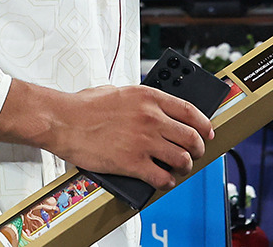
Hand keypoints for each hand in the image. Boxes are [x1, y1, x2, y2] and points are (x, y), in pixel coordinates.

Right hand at [0, 80, 213, 192]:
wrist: (63, 121)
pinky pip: (162, 178)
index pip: (190, 111)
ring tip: (178, 168)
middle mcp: (151, 118)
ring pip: (182, 159)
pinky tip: (163, 180)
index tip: (208, 132)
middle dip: (198, 148)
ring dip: (184, 166)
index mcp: (148, 97)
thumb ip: (140, 101)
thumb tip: (155, 111)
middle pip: (192, 137)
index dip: (204, 124)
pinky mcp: (133, 163)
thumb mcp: (117, 91)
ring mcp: (144, 141)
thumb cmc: (84, 106)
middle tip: (195, 153)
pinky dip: (167, 182)